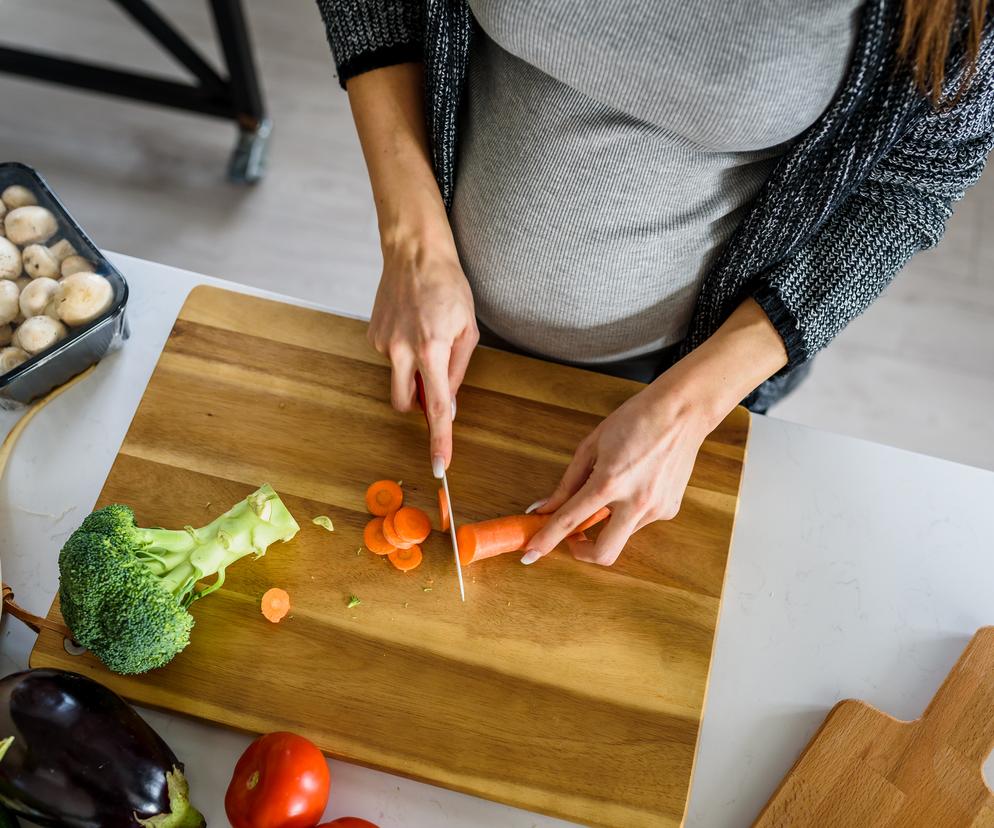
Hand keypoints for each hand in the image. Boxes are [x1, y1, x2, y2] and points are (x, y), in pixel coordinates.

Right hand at [368, 233, 477, 472]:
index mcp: (431, 349)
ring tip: (426, 337)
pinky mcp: (372, 336)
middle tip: (435, 381)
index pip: (435, 407)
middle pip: (405, 403)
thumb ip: (458, 372)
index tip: (439, 466)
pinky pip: (391, 359)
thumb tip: (447, 407)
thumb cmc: (448, 287)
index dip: (439, 440)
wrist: (415, 253)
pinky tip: (412, 325)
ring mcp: (383, 344)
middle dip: (419, 404)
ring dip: (414, 373)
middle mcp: (402, 350)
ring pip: (399, 379)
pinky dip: (404, 353)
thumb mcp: (468, 330)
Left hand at [522, 379, 710, 565]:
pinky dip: (628, 511)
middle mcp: (635, 502)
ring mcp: (656, 509)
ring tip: (613, 489)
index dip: (546, 540)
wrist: (682, 412)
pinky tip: (635, 484)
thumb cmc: (635, 420)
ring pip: (622, 534)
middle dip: (582, 554)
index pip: (570, 520)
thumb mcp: (592, 446)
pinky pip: (639, 521)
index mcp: (610, 481)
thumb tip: (544, 507)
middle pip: (604, 553)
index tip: (531, 554)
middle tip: (573, 539)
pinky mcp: (669, 510)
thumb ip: (567, 483)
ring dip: (608, 523)